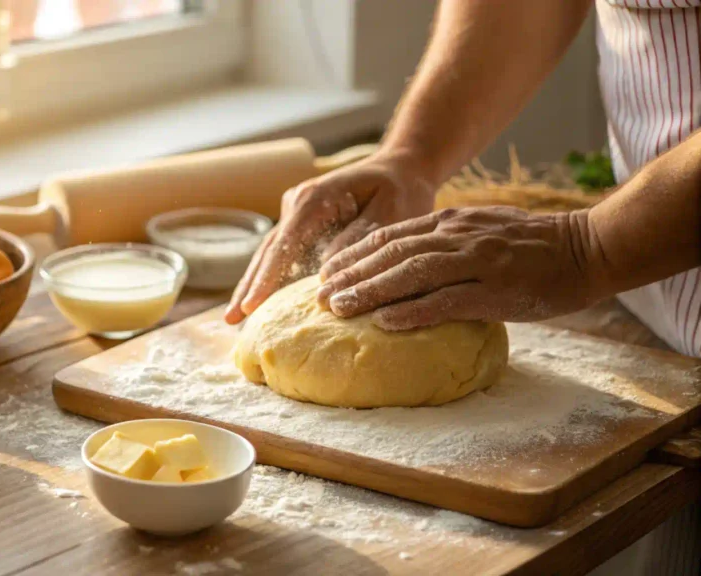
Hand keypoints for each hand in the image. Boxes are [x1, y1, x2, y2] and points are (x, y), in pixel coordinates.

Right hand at [223, 153, 435, 323]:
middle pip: (267, 251)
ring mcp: (296, 214)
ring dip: (254, 284)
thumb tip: (325, 272)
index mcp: (314, 200)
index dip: (266, 278)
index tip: (251, 305)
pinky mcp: (302, 225)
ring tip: (233, 317)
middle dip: (249, 286)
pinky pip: (282, 255)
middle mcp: (297, 204)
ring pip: (269, 254)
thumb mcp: (389, 214)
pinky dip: (269, 278)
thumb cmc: (400, 190)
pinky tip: (257, 302)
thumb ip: (356, 242)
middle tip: (230, 320)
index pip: (284, 245)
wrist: (401, 168)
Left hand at [316, 207, 595, 329]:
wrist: (589, 248)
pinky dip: (412, 311)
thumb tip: (408, 264)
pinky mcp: (495, 290)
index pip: (389, 235)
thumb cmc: (535, 247)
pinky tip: (385, 322)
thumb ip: (446, 243)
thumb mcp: (482, 231)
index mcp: (450, 222)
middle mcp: (457, 237)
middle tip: (319, 295)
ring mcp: (476, 262)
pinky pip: (446, 301)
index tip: (325, 271)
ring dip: (370, 291)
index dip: (352, 253)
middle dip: (350, 273)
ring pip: (410, 273)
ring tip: (339, 308)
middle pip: (390, 252)